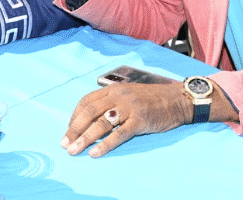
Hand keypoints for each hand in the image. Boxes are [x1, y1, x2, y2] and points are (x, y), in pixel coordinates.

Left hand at [61, 83, 190, 156]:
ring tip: (74, 150)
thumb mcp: (129, 95)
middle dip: (74, 129)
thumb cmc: (152, 99)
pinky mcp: (140, 120)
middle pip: (90, 112)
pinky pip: (119, 134)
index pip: (86, 101)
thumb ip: (112, 102)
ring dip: (85, 138)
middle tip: (65, 144)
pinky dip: (105, 144)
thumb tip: (91, 120)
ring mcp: (129, 107)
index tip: (68, 132)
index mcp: (113, 89)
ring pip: (101, 123)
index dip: (74, 117)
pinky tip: (95, 153)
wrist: (177, 99)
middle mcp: (119, 96)